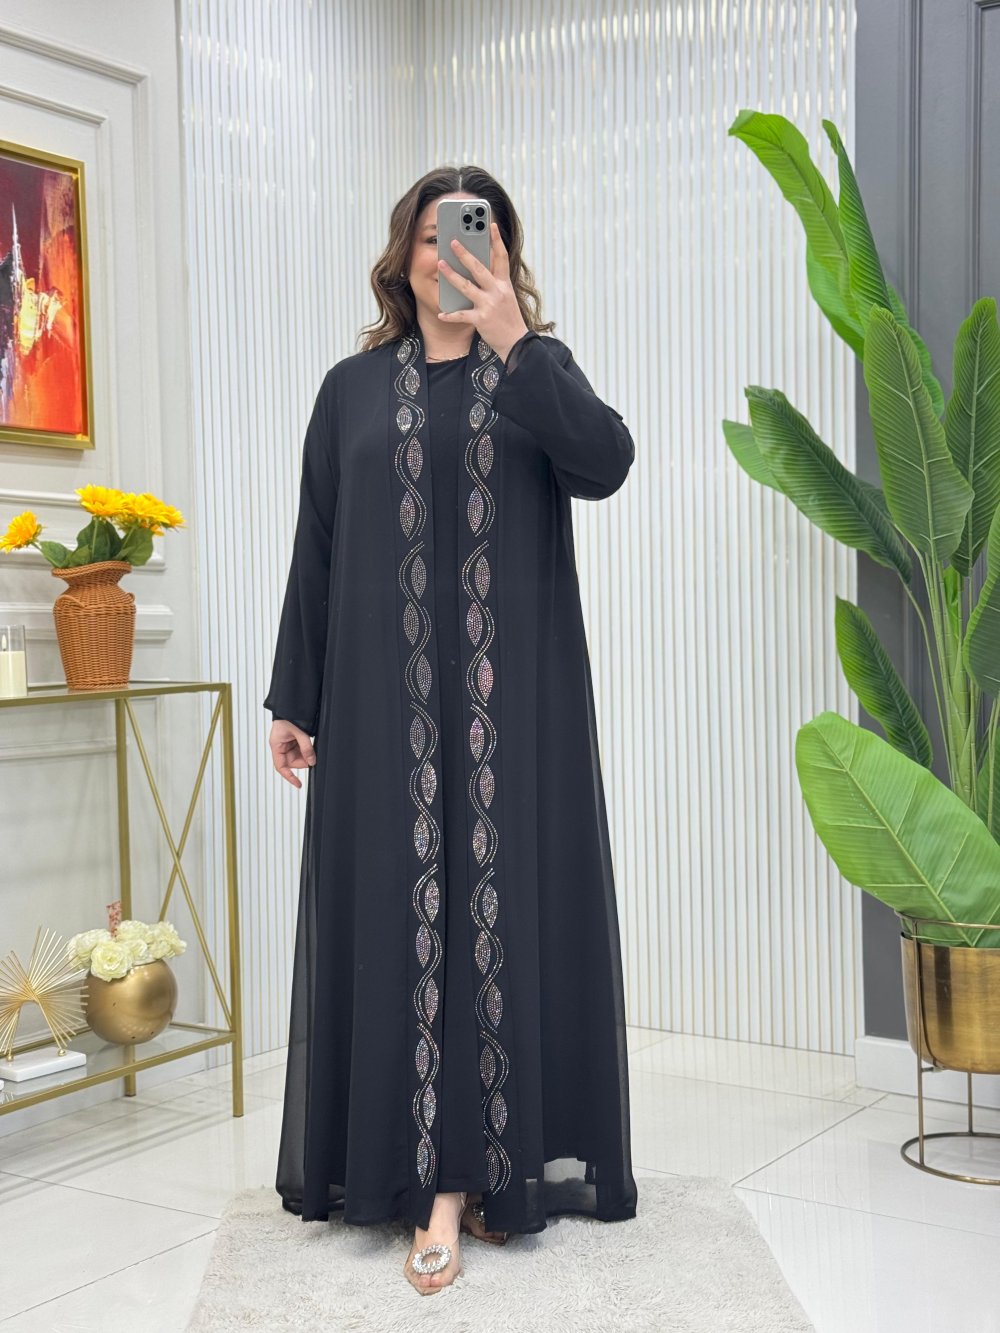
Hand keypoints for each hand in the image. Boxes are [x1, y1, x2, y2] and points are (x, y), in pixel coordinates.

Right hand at [269, 719, 315, 787]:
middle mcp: (281, 746)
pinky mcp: (293, 740)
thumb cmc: (288, 715)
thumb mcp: (299, 732)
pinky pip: (300, 749)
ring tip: (311, 746)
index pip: (281, 766)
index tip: (298, 784)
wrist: (291, 704)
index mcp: (276, 745)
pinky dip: (306, 749)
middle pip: (292, 762)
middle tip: (312, 757)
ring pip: (298, 756)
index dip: (290, 776)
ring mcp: (287, 743)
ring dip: (306, 754)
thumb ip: (306, 747)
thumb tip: (312, 761)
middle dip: (303, 761)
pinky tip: (310, 744)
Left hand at [437, 221, 528, 362]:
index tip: (491, 224)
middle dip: (465, 253)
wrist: (517, 344)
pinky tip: (441, 313)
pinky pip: (462, 315)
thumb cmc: (509, 320)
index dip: (496, 240)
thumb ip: (496, 283)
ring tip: (440, 264)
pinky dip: (450, 315)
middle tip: (452, 241)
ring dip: (451, 275)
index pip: (502, 257)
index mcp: (505, 284)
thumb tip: (481, 267)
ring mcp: (489, 305)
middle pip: (479, 268)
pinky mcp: (481, 319)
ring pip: (467, 286)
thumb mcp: (507, 297)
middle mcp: (498, 291)